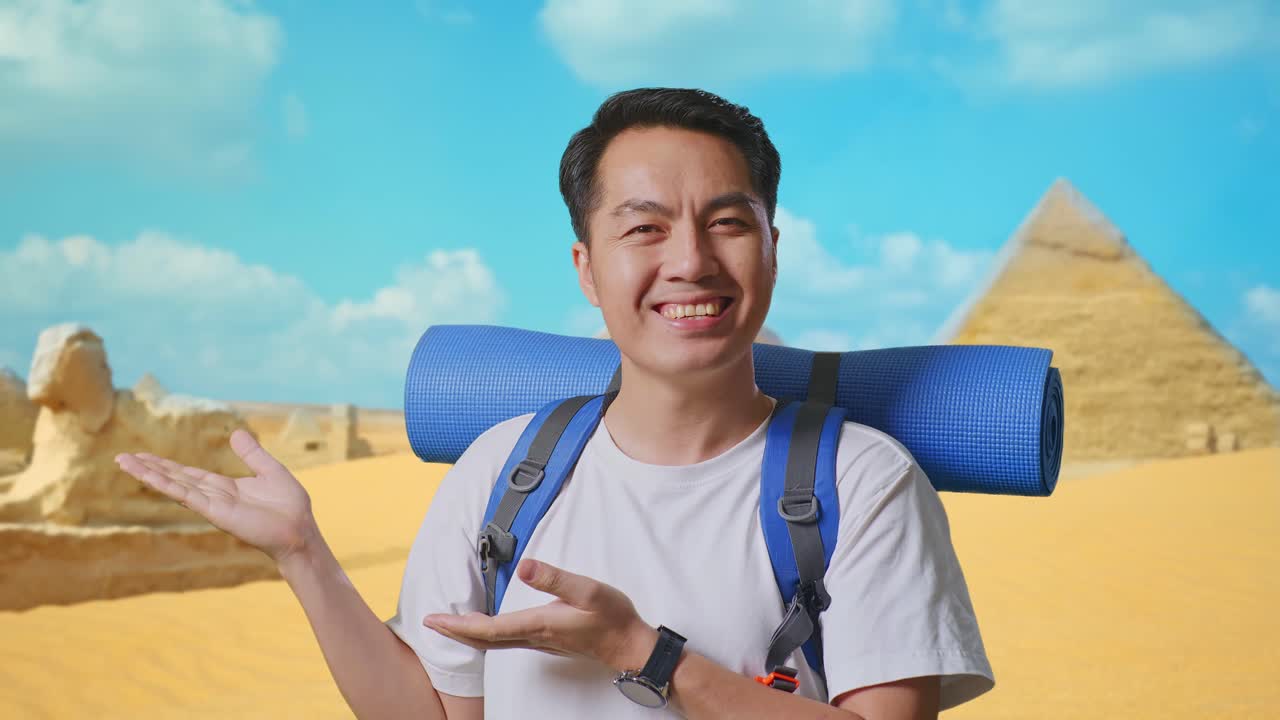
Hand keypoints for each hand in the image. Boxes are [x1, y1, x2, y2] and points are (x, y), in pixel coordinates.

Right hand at [115, 429, 318, 565]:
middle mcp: (213, 496)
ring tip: (124, 463)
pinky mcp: (216, 512)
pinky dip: (167, 485)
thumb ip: (252, 454)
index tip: (144, 456)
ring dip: (149, 475)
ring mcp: (212, 504)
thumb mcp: (270, 470)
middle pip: (174, 479)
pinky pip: (187, 496)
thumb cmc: (289, 506)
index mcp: (224, 487)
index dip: (166, 465)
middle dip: (149, 468)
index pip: (188, 474)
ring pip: (174, 485)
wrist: (299, 530)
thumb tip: (237, 433)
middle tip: (122, 458)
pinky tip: (149, 477)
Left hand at [424, 559, 658, 672]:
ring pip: (494, 642)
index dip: (457, 624)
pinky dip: (487, 635)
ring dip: (468, 634)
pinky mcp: (548, 641)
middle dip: (454, 631)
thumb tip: (524, 566)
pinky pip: (506, 641)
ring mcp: (540, 642)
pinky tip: (486, 628)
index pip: (487, 628)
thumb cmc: (613, 618)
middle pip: (484, 639)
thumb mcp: (588, 591)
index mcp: (538, 624)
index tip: (434, 619)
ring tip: (450, 623)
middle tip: (430, 622)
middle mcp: (534, 637)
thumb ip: (555, 578)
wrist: (630, 645)